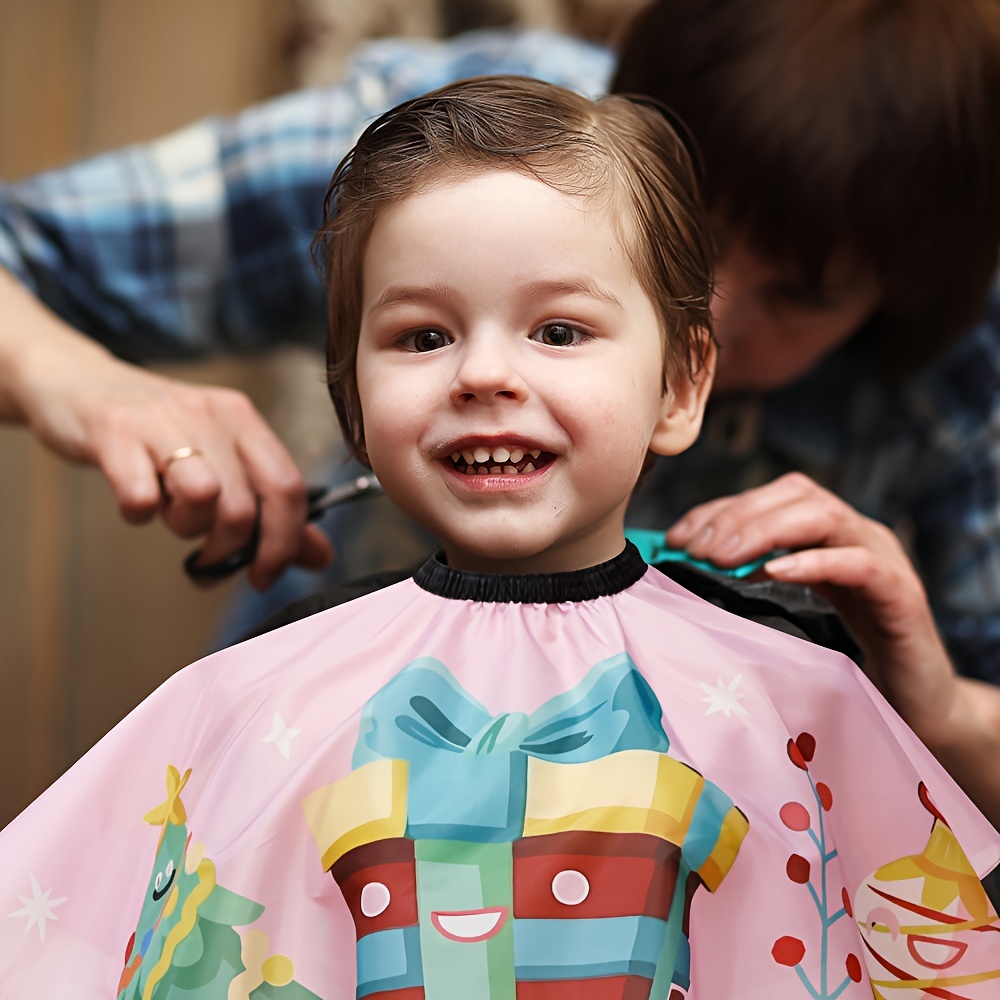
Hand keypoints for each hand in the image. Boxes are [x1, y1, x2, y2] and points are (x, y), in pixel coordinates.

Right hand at [0, 269, 331, 588]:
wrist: (78, 382)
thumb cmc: (157, 433)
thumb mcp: (219, 459)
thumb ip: (270, 507)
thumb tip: (320, 555)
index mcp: (244, 420)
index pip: (289, 488)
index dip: (284, 543)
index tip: (263, 574)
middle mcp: (210, 414)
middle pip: (244, 505)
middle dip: (228, 549)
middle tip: (207, 556)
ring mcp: (161, 419)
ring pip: (202, 495)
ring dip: (186, 527)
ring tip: (170, 515)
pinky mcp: (112, 430)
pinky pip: (140, 493)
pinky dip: (139, 513)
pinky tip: (137, 502)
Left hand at [667, 472, 999, 825]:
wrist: (916, 706)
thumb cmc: (845, 660)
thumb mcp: (792, 612)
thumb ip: (755, 584)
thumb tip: (690, 569)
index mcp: (827, 535)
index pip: (769, 499)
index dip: (719, 510)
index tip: (677, 538)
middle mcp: (856, 535)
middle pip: (795, 496)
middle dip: (736, 515)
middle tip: (694, 548)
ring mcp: (883, 559)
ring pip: (824, 516)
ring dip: (765, 530)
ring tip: (722, 556)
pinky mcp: (902, 594)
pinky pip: (860, 563)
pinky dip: (814, 561)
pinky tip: (774, 571)